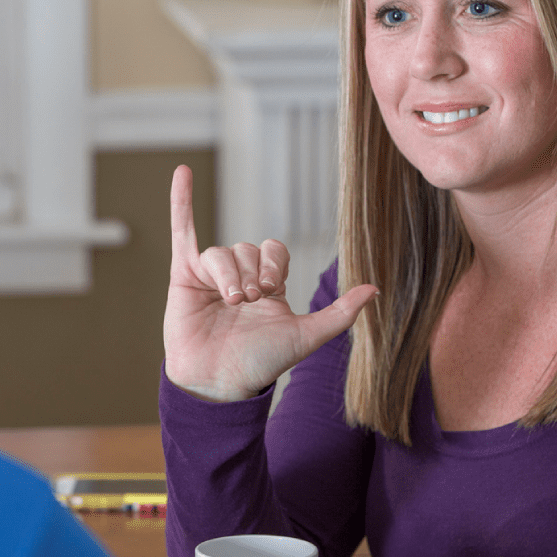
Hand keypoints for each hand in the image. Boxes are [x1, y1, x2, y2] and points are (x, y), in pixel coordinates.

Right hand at [163, 165, 376, 401]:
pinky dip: (181, 202)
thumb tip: (376, 288)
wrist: (219, 383)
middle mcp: (239, 276)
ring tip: (230, 302)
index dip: (273, 264)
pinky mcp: (183, 276)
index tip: (269, 291)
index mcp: (267, 286)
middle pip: (247, 249)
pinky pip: (182, 232)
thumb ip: (340, 313)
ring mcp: (210, 275)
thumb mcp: (305, 336)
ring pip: (221, 252)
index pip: (274, 251)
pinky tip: (181, 173)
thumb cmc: (260, 363)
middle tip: (247, 301)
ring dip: (228, 274)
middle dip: (250, 273)